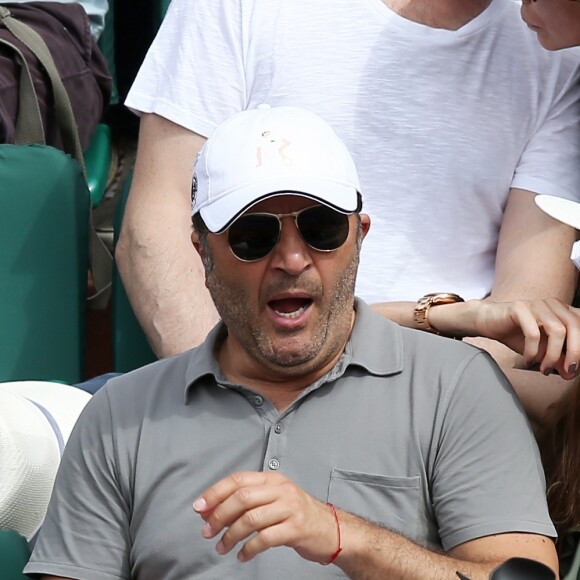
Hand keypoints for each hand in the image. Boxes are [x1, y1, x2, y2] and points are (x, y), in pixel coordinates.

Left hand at [193, 471, 339, 563]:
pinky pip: (265, 538)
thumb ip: (246, 501)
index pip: (237, 480)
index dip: (215, 493)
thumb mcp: (273, 499)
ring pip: (250, 519)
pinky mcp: (296, 528)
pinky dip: (248, 549)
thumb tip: (211, 510)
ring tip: (222, 547)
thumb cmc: (297, 514)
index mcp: (271, 479)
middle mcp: (280, 489)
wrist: (331, 529)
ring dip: (230, 536)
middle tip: (207, 531)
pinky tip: (242, 555)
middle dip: (219, 516)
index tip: (199, 507)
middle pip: (241, 498)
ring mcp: (289, 507)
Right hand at [472, 298, 579, 378]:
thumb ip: (557, 359)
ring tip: (544, 369)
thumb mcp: (541, 350)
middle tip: (568, 372)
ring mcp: (536, 304)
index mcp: (562, 311)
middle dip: (575, 353)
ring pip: (557, 331)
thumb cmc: (515, 334)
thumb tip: (569, 373)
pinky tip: (527, 360)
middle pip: (575, 327)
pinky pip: (533, 333)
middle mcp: (552, 304)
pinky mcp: (519, 308)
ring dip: (552, 355)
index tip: (575, 368)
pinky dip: (532, 351)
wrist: (487, 322)